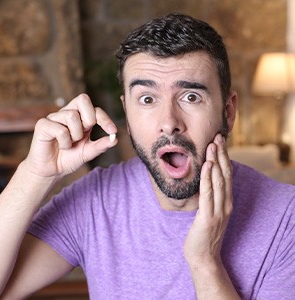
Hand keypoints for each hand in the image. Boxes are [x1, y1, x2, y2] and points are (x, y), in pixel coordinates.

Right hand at [23, 93, 117, 179]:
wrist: (52, 171)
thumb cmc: (69, 158)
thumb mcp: (89, 152)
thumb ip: (101, 145)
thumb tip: (115, 139)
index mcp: (80, 117)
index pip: (95, 109)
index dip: (105, 118)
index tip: (113, 131)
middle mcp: (67, 113)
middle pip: (83, 99)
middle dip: (89, 118)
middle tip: (84, 135)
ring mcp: (54, 118)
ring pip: (71, 115)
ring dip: (75, 135)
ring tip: (70, 144)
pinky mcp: (42, 125)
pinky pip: (60, 129)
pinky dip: (64, 142)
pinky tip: (61, 147)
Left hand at [184, 133, 232, 268]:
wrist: (203, 257)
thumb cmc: (204, 232)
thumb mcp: (210, 211)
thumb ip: (211, 196)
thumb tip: (206, 179)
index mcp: (226, 201)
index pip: (227, 174)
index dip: (224, 157)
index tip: (220, 141)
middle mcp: (225, 204)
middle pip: (225, 174)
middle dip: (221, 154)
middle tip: (218, 136)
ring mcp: (218, 211)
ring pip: (219, 181)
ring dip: (215, 161)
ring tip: (212, 145)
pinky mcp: (208, 218)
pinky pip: (208, 194)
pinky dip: (208, 178)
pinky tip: (207, 166)